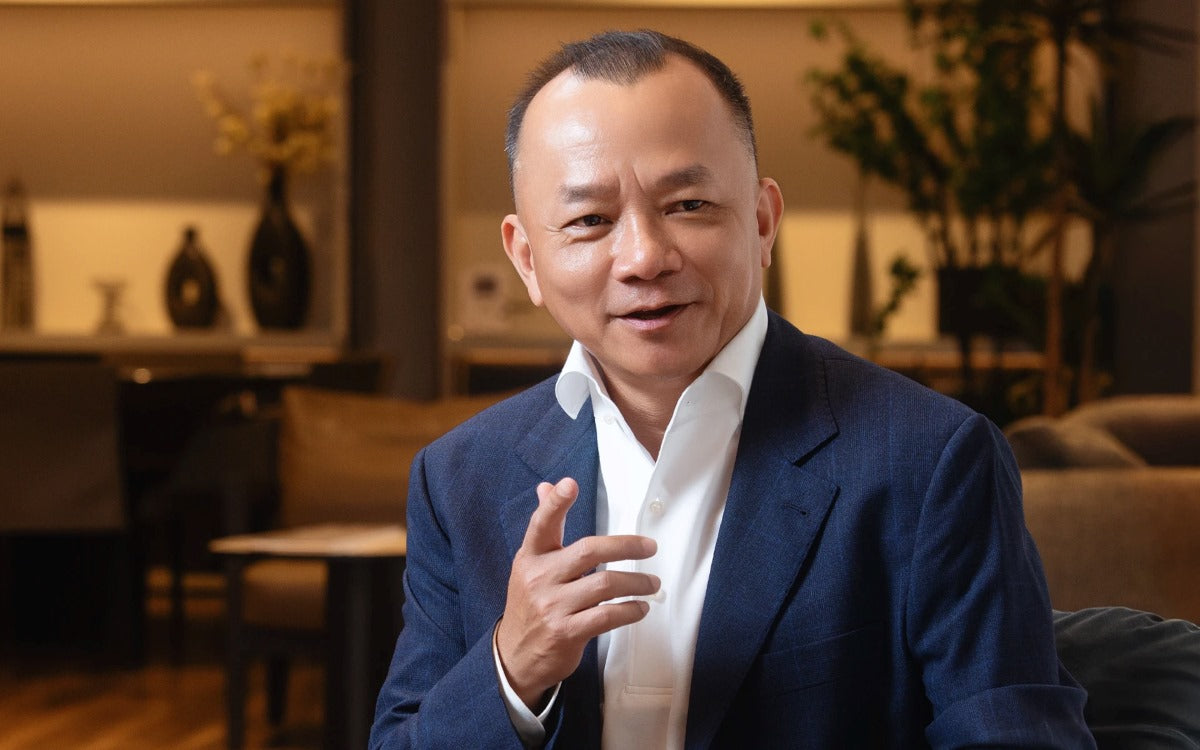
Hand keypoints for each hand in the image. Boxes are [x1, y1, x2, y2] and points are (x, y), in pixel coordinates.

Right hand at [495, 477, 658, 708]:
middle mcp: (539, 578)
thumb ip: (544, 526)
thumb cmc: (530, 604)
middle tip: (650, 546)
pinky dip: (630, 611)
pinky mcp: (566, 632)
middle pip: (589, 551)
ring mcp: (552, 607)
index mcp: (530, 557)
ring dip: (637, 583)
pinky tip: (640, 608)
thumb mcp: (530, 564)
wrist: (514, 657)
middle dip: (625, 546)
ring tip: (652, 584)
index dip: (555, 503)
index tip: (570, 484)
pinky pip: (607, 616)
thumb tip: (548, 486)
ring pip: (605, 584)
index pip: (541, 524)